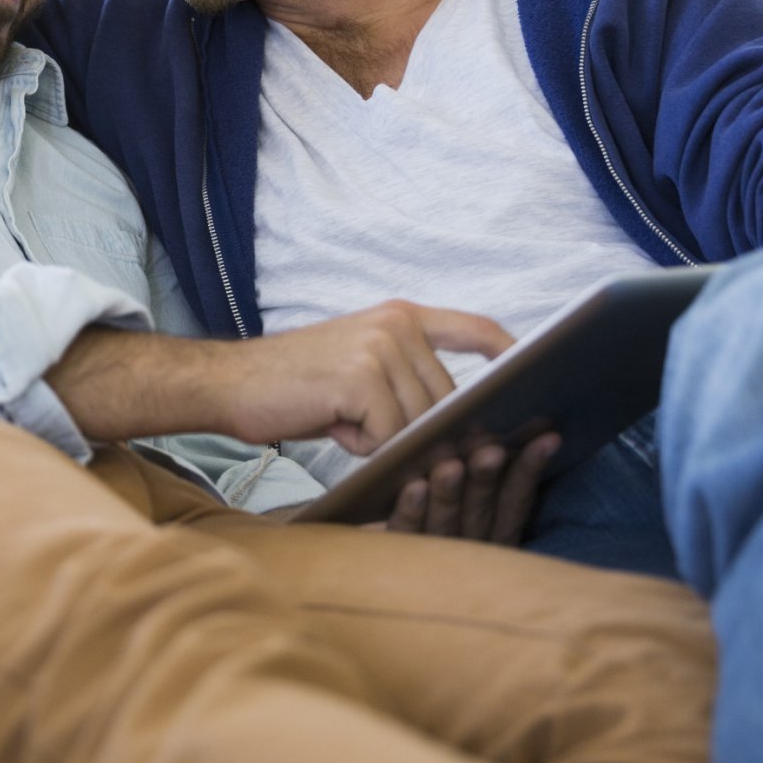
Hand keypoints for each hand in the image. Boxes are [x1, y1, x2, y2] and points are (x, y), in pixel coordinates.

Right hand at [197, 301, 514, 453]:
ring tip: (342, 422)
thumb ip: (406, 378)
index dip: (510, 353)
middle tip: (368, 431)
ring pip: (420, 421)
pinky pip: (390, 434)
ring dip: (386, 439)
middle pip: (447, 398)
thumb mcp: (358, 369)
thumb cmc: (294, 386)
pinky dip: (364, 446)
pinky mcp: (362, 379)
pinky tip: (333, 426)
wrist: (228, 384)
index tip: (534, 376)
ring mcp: (380, 349)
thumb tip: (457, 422)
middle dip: (420, 429)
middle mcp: (396, 325)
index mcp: (399, 317)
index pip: (474, 328)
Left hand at [382, 431, 559, 542]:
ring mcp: (435, 555)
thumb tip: (522, 425)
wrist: (398, 582)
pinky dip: (412, 510)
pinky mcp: (400, 555)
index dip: (530, 470)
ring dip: (450, 493)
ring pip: (446, 521)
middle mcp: (471, 548)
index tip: (548, 437)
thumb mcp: (476, 503)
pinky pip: (406, 532)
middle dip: (487, 478)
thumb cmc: (440, 523)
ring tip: (451, 466)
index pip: (516, 501)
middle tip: (492, 450)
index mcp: (494, 536)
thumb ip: (497, 474)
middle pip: (481, 510)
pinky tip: (414, 487)